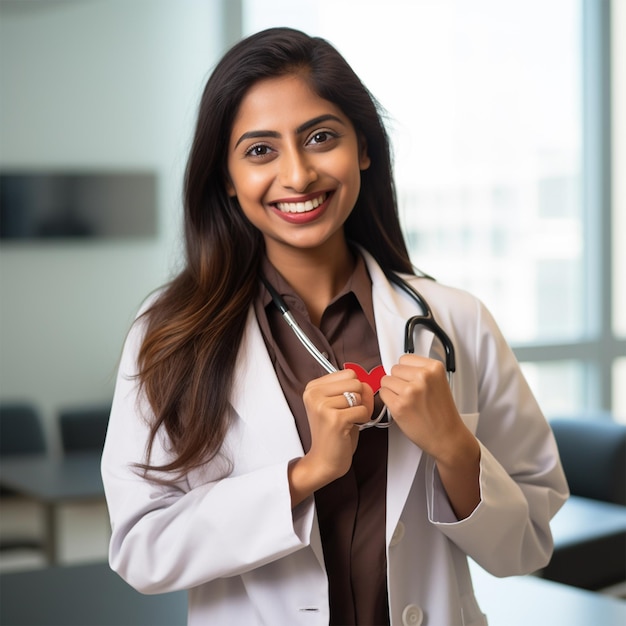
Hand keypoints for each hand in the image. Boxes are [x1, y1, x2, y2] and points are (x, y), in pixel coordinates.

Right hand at [288, 369, 373, 505]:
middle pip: (355, 382)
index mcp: (313, 387)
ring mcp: (323, 406)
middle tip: (351, 413)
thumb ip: (349, 389)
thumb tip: (367, 383)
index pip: (348, 373)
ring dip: (361, 410)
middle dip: (360, 398)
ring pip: (360, 396)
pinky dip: (363, 419)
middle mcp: (314, 394)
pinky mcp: (335, 419)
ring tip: (349, 420)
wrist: (324, 460)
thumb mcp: (336, 404)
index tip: (348, 402)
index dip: (356, 388)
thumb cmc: (332, 433)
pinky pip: (363, 410)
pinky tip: (351, 427)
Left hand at [379, 354, 463, 458]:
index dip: (406, 371)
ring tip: (407, 401)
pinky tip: (402, 407)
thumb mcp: (439, 383)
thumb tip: (398, 366)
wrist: (447, 437)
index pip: (405, 358)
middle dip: (399, 380)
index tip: (410, 379)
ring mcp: (410, 391)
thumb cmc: (443, 414)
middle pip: (394, 369)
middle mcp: (423, 377)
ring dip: (392, 390)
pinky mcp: (399, 405)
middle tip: (411, 394)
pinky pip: (383, 393)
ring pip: (386, 380)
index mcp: (435, 368)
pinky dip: (388, 400)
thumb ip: (420, 371)